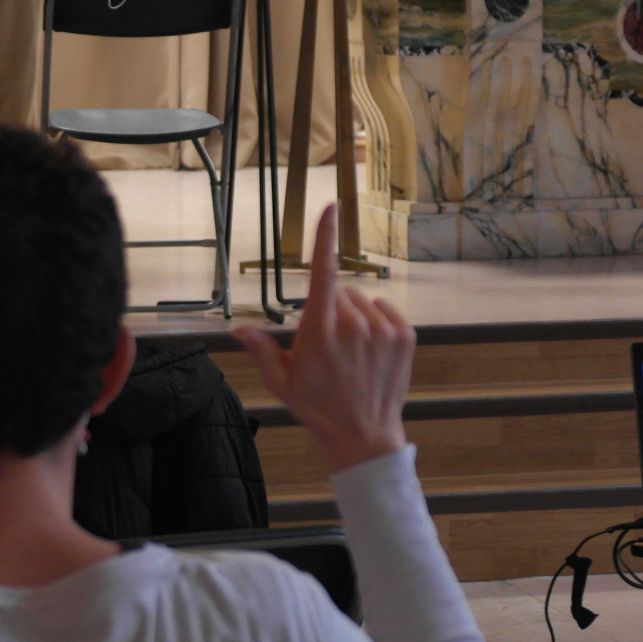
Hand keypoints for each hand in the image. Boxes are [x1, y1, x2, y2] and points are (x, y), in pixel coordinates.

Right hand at [234, 204, 413, 472]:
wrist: (362, 435)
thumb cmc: (317, 407)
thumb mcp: (282, 381)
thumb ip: (261, 348)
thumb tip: (238, 329)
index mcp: (319, 331)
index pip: (323, 271)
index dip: (325, 236)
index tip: (330, 207)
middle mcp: (353, 325)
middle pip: (338, 292)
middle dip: (330, 308)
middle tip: (327, 345)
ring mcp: (382, 329)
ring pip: (361, 301)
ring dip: (353, 316)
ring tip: (350, 352)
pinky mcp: (404, 334)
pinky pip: (384, 309)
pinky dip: (375, 321)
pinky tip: (368, 349)